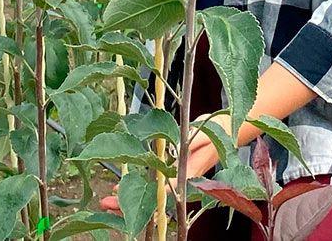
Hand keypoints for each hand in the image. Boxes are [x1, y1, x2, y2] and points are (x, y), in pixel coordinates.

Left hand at [95, 114, 229, 212]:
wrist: (227, 128)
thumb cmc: (216, 129)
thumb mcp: (203, 134)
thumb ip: (189, 142)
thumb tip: (172, 148)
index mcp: (187, 175)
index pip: (161, 195)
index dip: (140, 202)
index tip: (120, 203)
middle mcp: (180, 181)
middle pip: (151, 200)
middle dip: (126, 203)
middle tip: (104, 204)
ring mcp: (176, 178)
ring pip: (150, 194)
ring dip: (129, 196)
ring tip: (108, 198)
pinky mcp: (174, 170)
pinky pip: (153, 184)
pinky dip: (138, 185)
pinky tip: (122, 185)